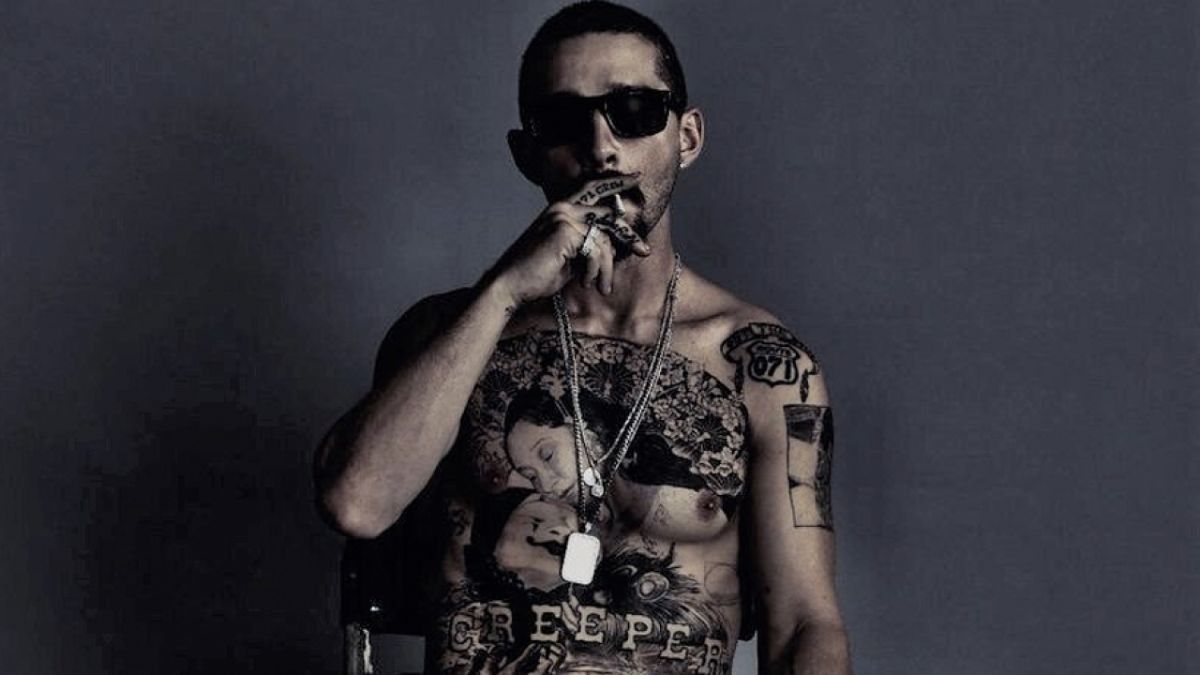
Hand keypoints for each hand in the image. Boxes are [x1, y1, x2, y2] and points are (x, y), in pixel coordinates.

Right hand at [487, 174, 649, 306]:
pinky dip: (595, 270)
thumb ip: (588, 244)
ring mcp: (563, 217)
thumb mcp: (568, 256)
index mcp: (561, 209)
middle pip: (609, 213)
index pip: (593, 188)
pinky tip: (586, 282)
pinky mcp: (565, 231)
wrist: (511, 286)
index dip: (616, 182)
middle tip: (644, 251)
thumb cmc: (537, 274)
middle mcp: (562, 208)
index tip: (637, 177)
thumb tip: (614, 245)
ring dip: (606, 267)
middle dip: (629, 235)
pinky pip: (596, 250)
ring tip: (602, 286)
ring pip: (605, 238)